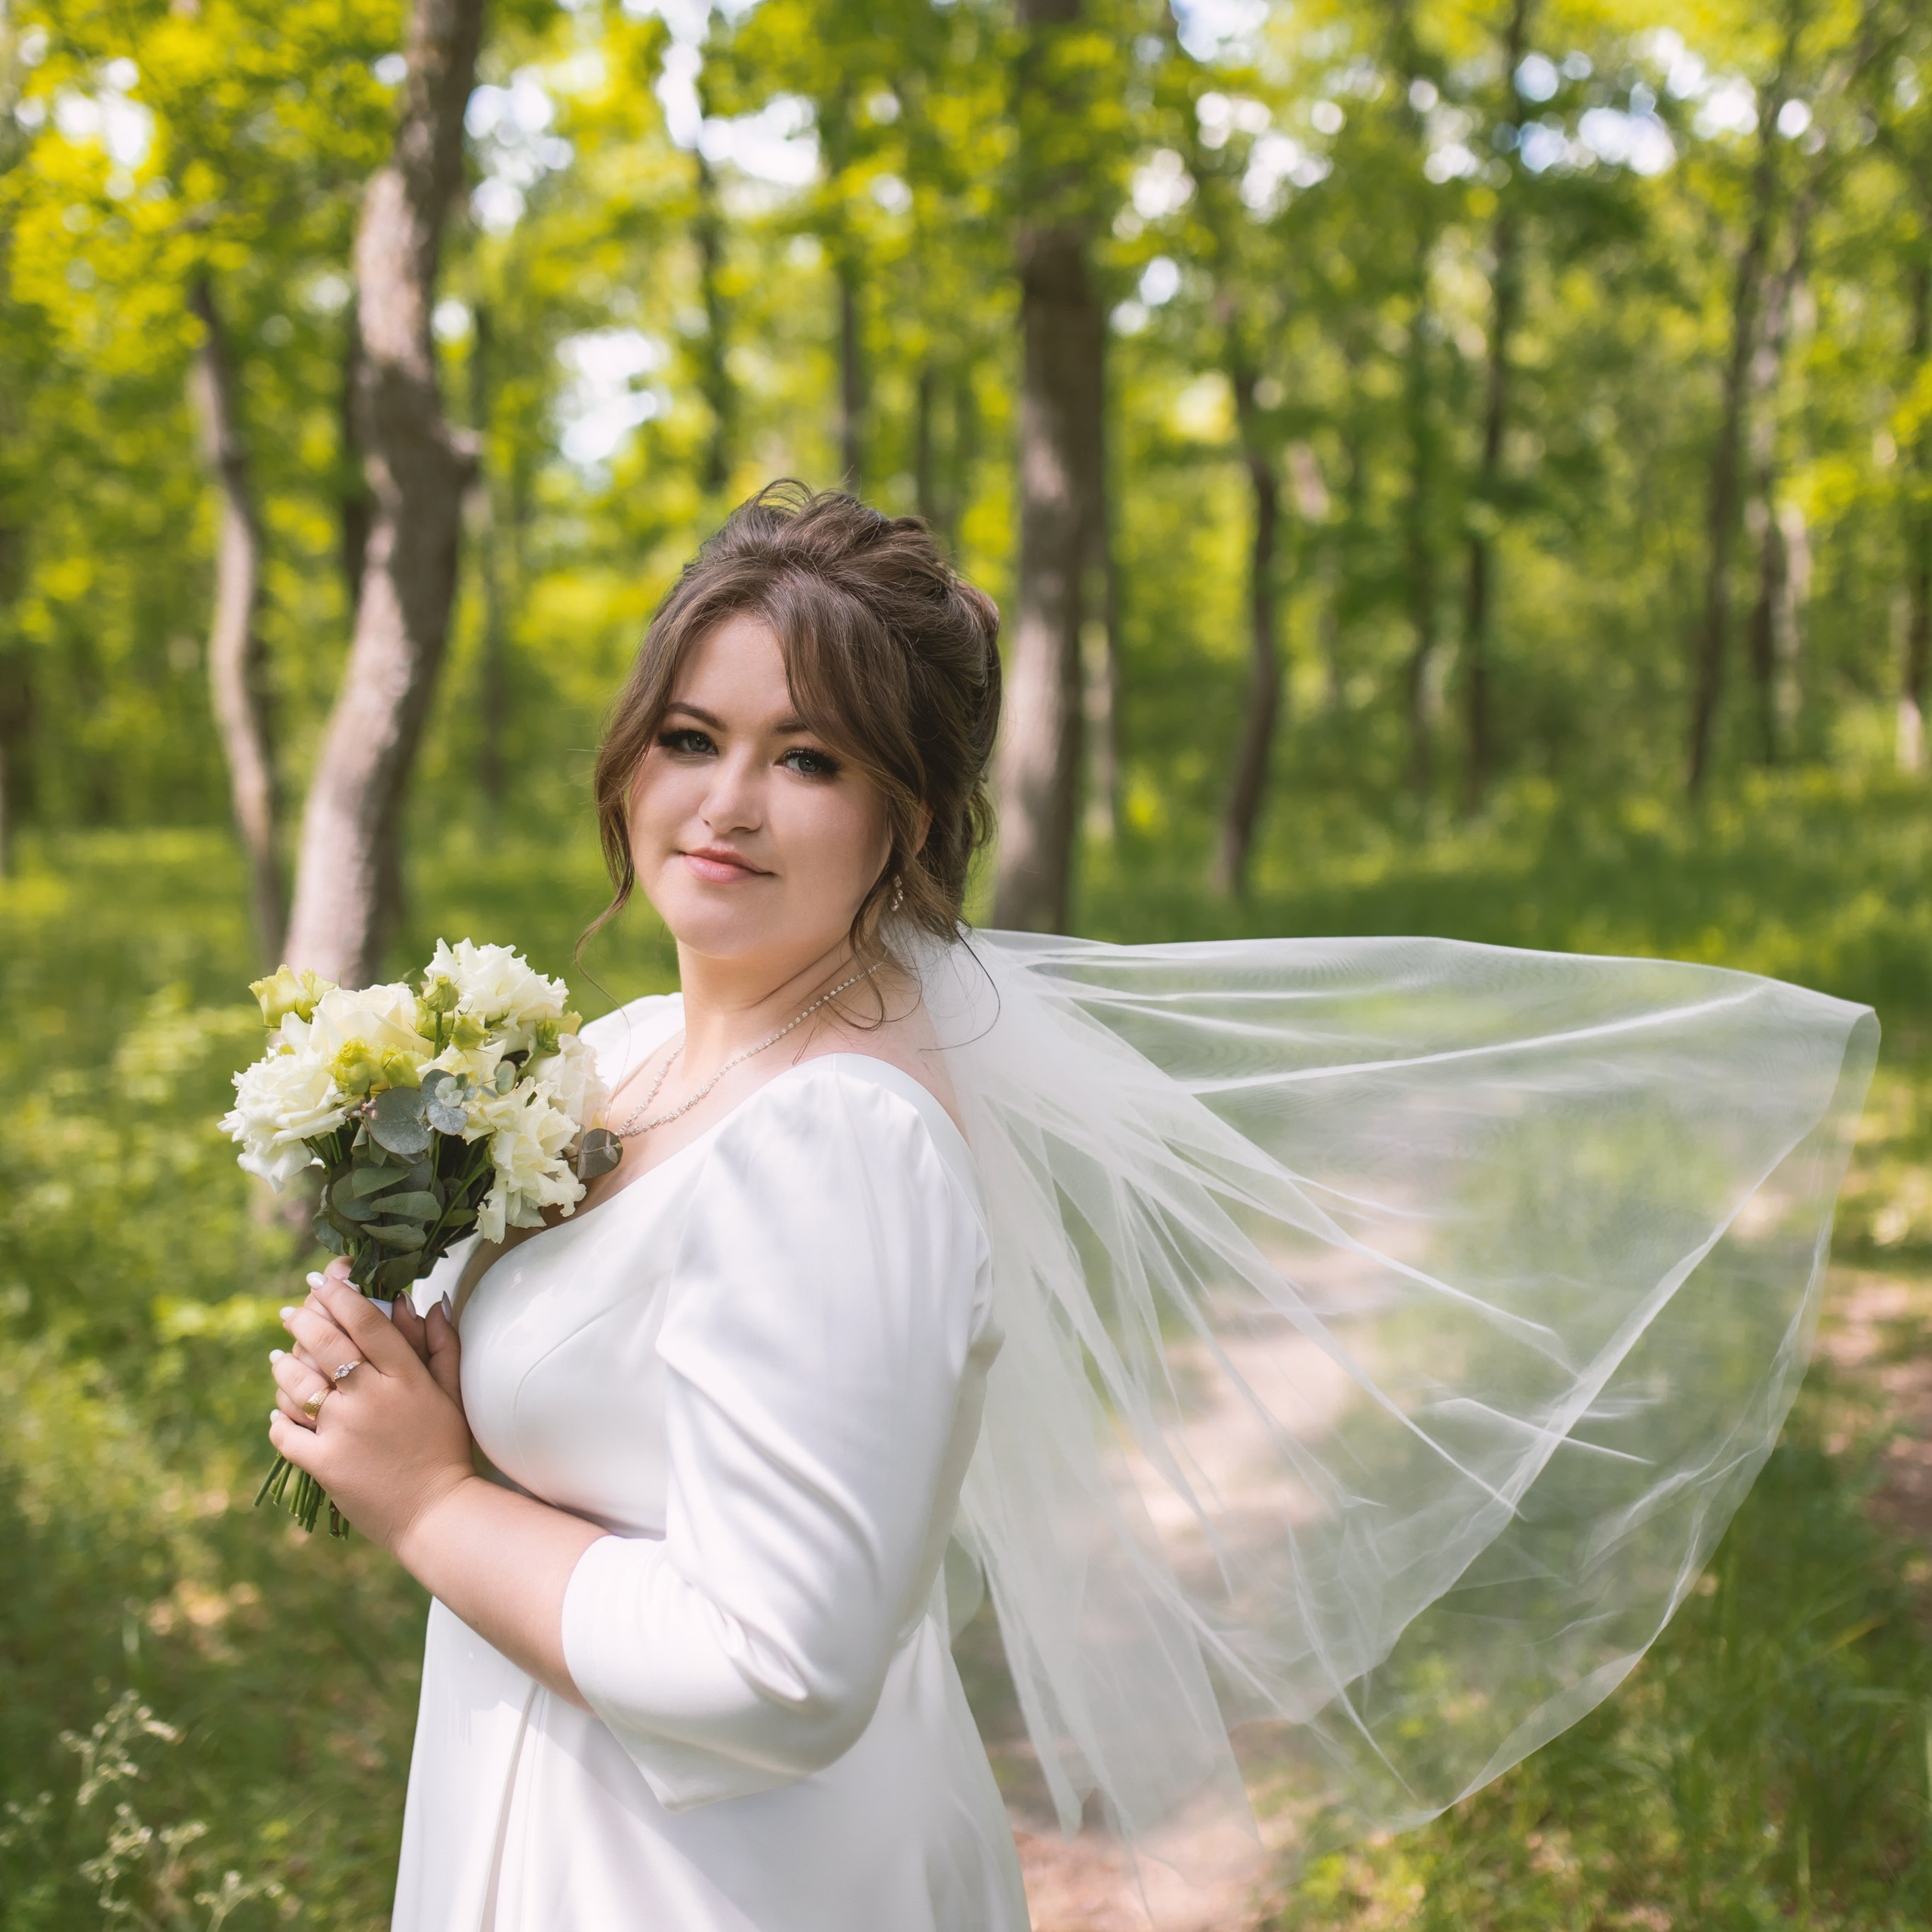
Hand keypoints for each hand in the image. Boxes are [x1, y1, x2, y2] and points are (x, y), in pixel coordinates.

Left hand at [267, 1261, 477, 1555]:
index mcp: (405, 1376)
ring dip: (283, 1365)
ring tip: (279, 1358)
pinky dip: (278, 1418)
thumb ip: (442, 1344)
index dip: (340, 1294)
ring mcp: (343, 1430)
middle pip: (324, 1342)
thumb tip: (430, 1301)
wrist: (436, 1513)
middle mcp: (370, 1397)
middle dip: (302, 1318)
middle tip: (291, 1312)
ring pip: (296, 1382)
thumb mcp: (450, 1393)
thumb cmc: (446, 1449)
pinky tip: (280, 1410)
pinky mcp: (323, 1462)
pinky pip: (284, 1431)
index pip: (365, 1321)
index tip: (323, 1279)